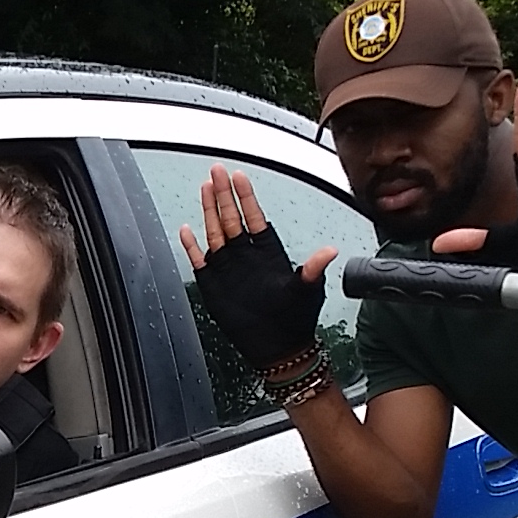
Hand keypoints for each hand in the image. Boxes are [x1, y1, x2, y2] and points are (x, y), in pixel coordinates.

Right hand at [180, 168, 339, 366]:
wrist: (278, 347)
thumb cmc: (295, 318)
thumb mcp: (308, 290)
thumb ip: (314, 268)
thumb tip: (330, 251)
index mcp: (268, 251)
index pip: (254, 216)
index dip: (246, 197)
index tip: (239, 176)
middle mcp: (246, 255)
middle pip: (230, 217)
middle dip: (223, 193)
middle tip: (215, 171)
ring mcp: (229, 268)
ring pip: (215, 232)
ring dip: (209, 210)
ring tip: (204, 187)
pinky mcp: (214, 284)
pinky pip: (200, 260)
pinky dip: (192, 246)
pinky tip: (187, 229)